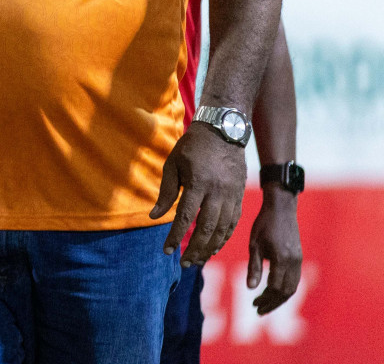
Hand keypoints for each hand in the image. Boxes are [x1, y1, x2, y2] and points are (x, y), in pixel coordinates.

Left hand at [150, 122, 247, 265]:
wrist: (224, 131)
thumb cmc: (192, 147)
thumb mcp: (173, 164)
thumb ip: (166, 192)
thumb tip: (154, 216)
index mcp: (198, 183)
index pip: (185, 217)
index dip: (176, 236)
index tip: (167, 250)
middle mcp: (218, 192)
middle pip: (207, 229)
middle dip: (195, 249)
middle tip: (183, 263)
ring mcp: (232, 196)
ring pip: (223, 230)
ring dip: (210, 248)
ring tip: (197, 260)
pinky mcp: (240, 197)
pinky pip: (233, 224)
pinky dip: (224, 238)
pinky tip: (213, 247)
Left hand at [246, 189, 301, 314]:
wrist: (281, 208)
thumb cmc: (263, 224)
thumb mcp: (254, 244)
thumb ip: (253, 267)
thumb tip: (250, 288)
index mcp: (281, 259)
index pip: (276, 288)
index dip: (266, 299)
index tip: (254, 305)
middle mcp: (294, 262)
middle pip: (287, 291)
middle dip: (273, 303)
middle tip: (258, 310)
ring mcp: (299, 260)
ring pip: (293, 287)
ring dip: (280, 298)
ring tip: (264, 303)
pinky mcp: (299, 257)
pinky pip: (295, 279)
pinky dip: (285, 289)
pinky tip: (273, 291)